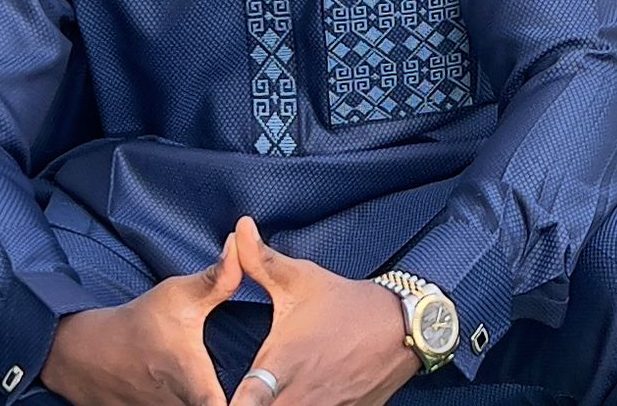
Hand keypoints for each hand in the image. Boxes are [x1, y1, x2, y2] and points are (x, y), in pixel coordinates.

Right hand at [41, 233, 242, 405]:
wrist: (91, 355)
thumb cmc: (140, 324)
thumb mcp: (179, 295)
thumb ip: (217, 278)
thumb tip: (243, 243)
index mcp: (193, 384)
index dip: (246, 402)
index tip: (266, 396)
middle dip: (240, 398)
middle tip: (260, 386)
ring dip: (218, 400)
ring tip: (242, 387)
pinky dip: (197, 403)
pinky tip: (214, 393)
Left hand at [228, 217, 418, 405]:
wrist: (399, 327)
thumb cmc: (343, 303)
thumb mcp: (300, 278)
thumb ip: (260, 260)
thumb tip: (239, 227)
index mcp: (283, 363)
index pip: (247, 403)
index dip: (231, 404)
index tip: (217, 397)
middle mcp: (301, 396)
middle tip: (244, 392)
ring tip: (266, 393)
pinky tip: (296, 396)